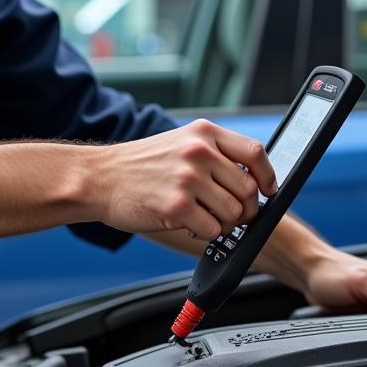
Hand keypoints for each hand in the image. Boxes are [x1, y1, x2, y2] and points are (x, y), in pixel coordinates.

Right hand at [97, 120, 276, 239]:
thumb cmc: (140, 166)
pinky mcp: (178, 206)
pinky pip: (213, 230)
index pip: (255, 152)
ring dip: (222, 223)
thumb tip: (253, 180)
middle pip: (248, 190)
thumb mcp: (180, 143)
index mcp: (204, 133)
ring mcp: (188, 178)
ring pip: (234, 213)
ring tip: (201, 216)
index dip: (267, 176)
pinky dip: (204, 233)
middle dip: (243, 209)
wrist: (99, 178)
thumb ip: (215, 154)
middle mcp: (199, 152)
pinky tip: (186, 223)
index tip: (268, 190)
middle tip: (227, 213)